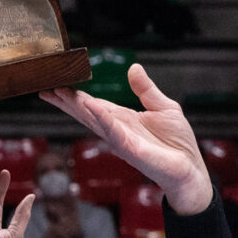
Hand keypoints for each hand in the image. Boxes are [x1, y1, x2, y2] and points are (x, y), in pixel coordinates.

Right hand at [43, 65, 215, 213]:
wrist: (191, 170)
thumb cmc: (178, 143)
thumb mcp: (163, 106)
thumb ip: (146, 89)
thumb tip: (133, 67)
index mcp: (123, 119)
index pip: (94, 105)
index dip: (75, 95)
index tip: (57, 84)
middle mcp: (117, 130)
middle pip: (86, 112)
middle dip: (66, 101)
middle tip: (46, 87)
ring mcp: (121, 140)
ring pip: (93, 120)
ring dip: (76, 106)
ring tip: (59, 92)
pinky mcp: (131, 149)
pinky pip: (113, 130)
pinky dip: (100, 117)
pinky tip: (89, 105)